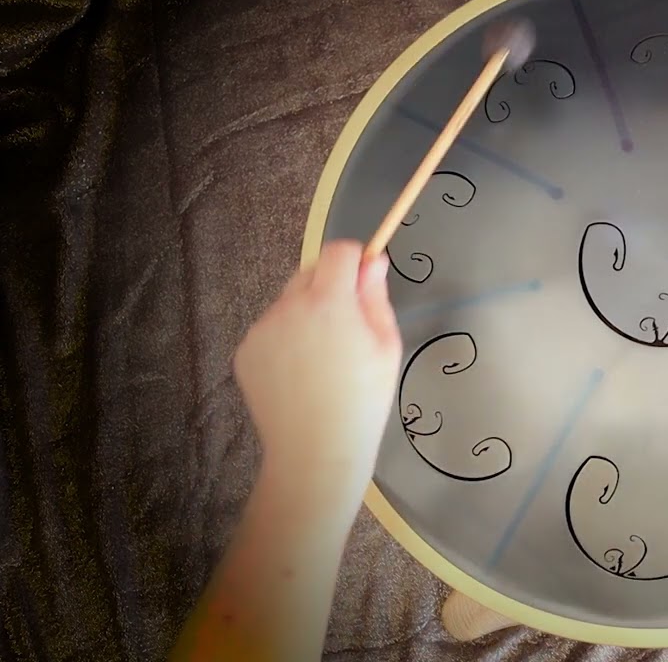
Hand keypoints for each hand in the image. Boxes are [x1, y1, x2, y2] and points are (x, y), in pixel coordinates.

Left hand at [233, 241, 402, 500]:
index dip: (354, 262)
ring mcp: (261, 330)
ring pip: (288, 303)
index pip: (337, 252)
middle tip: (346, 330)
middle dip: (329, 288)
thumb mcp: (386, 346)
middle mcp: (288, 307)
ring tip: (322, 359)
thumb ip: (376, 297)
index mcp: (328, 302)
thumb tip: (373, 262)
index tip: (364, 283)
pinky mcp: (245, 352)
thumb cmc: (363, 400)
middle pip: (309, 273)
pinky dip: (285, 340)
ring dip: (306, 314)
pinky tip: (299, 374)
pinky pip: (270, 330)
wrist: (316, 450)